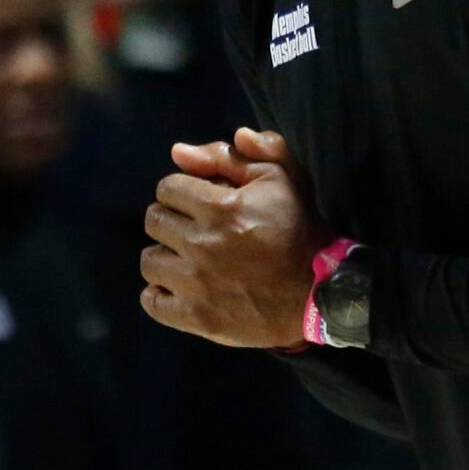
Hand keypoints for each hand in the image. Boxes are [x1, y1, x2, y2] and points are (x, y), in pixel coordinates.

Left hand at [141, 127, 327, 347]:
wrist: (319, 292)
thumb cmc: (298, 229)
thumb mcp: (279, 178)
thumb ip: (230, 156)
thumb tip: (178, 152)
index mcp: (221, 208)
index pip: (167, 188)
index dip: (183, 191)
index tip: (200, 203)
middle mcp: (203, 245)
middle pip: (154, 221)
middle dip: (172, 219)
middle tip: (195, 230)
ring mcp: (197, 285)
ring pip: (149, 261)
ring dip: (166, 256)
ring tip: (189, 260)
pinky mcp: (197, 318)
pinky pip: (152, 303)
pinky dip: (160, 295)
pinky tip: (179, 288)